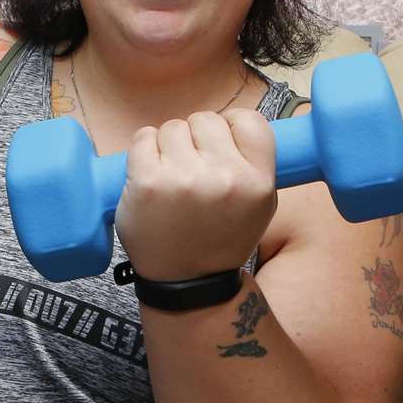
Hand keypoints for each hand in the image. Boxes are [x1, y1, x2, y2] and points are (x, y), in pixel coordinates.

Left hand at [116, 108, 276, 281]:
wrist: (187, 282)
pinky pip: (143, 137)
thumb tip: (232, 124)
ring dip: (169, 146)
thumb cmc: (220, 239)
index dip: (231, 126)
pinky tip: (151, 173)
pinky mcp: (147, 182)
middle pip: (206, 120)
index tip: (220, 143)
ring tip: (172, 176)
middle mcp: (224, 178)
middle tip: (193, 168)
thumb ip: (253, 164)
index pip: (249, 120)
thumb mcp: (259, 207)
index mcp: (257, 182)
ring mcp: (184, 179)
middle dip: (197, 138)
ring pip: (173, 127)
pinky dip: (144, 150)